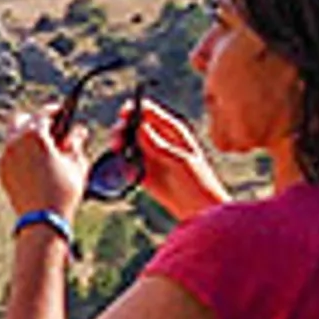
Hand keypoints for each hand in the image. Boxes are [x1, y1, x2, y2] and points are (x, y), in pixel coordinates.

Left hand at [0, 109, 89, 220]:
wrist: (43, 220)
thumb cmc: (63, 191)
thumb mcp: (76, 163)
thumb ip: (76, 142)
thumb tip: (79, 130)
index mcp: (33, 136)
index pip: (43, 113)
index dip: (55, 110)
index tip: (63, 111)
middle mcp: (15, 143)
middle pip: (22, 120)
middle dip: (36, 120)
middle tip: (52, 128)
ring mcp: (6, 157)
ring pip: (13, 137)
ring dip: (27, 136)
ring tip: (45, 146)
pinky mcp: (3, 171)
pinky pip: (11, 154)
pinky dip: (21, 152)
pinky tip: (36, 161)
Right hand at [123, 100, 230, 219]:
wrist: (200, 209)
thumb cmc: (198, 181)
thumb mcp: (181, 161)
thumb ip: (160, 145)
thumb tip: (140, 128)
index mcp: (172, 130)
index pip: (148, 110)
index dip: (133, 110)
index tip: (123, 116)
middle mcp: (159, 139)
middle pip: (132, 124)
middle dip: (121, 129)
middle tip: (118, 141)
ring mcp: (150, 155)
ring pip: (127, 142)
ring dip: (119, 145)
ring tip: (119, 152)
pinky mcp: (143, 172)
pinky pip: (126, 163)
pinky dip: (123, 165)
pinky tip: (128, 171)